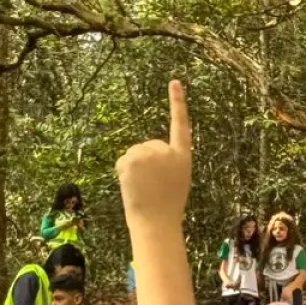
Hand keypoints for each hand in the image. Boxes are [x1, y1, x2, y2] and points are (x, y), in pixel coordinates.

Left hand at [115, 81, 191, 225]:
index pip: (181, 124)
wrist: (157, 222)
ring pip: (133, 154)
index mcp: (182, 156)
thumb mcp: (175, 181)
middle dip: (144, 164)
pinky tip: (132, 186)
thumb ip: (166, 163)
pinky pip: (122, 162)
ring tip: (143, 189)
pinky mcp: (132, 158)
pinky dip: (123, 173)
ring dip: (133, 170)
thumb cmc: (166, 208)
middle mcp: (167, 150)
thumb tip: (144, 158)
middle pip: (147, 147)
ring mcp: (149, 152)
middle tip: (150, 187)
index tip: (174, 82)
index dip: (177, 103)